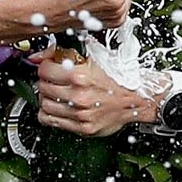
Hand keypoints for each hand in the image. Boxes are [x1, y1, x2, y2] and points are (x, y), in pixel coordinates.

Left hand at [34, 48, 152, 136]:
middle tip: (54, 80)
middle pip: (42, 87)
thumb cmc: (120, 78)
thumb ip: (67, 53)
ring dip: (47, 98)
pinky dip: (49, 113)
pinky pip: (50, 121)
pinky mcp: (82, 128)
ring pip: (43, 105)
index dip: (45, 66)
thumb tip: (42, 54)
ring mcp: (79, 114)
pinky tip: (58, 107)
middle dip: (46, 81)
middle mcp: (79, 96)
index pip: (44, 70)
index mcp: (81, 76)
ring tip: (57, 94)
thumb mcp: (97, 57)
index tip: (49, 67)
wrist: (138, 99)